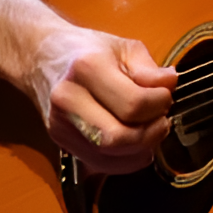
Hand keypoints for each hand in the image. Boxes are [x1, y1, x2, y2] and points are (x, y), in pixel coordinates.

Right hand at [30, 27, 177, 174]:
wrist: (41, 57)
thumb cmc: (88, 50)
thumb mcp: (124, 47)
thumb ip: (150, 69)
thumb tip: (171, 84)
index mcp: (88, 69)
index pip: (133, 104)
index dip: (159, 104)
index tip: (166, 96)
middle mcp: (69, 100)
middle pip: (117, 138)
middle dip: (150, 133)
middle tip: (163, 119)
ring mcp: (61, 125)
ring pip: (108, 157)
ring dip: (140, 150)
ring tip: (151, 130)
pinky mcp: (60, 143)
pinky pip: (99, 165)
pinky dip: (125, 161)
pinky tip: (138, 145)